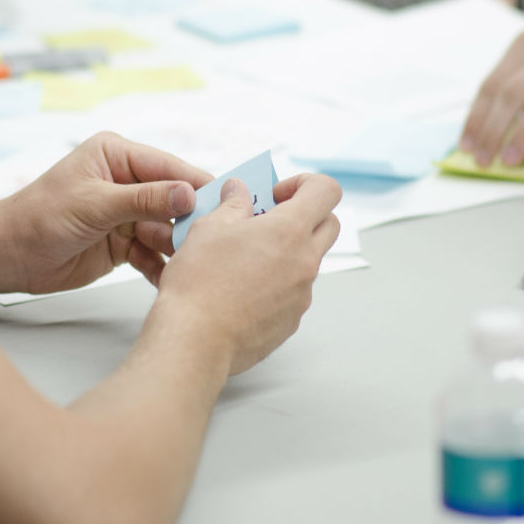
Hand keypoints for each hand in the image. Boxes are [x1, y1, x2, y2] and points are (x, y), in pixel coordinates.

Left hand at [0, 132, 212, 293]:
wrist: (6, 256)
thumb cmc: (38, 217)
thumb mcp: (94, 204)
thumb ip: (144, 200)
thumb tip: (190, 194)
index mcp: (117, 155)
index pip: (170, 168)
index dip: (198, 185)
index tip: (230, 204)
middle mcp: (126, 181)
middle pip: (174, 200)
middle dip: (192, 222)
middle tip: (216, 242)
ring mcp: (126, 214)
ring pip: (167, 230)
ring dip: (179, 248)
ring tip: (196, 266)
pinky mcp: (123, 243)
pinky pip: (153, 254)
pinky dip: (162, 267)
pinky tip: (174, 281)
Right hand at [153, 173, 340, 375]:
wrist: (195, 339)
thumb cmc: (199, 282)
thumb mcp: (209, 228)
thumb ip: (232, 204)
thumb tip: (238, 191)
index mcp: (289, 231)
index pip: (326, 191)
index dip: (304, 183)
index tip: (276, 195)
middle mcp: (304, 262)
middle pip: (329, 225)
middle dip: (304, 216)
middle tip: (267, 221)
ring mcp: (301, 295)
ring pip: (308, 261)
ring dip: (286, 251)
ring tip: (244, 259)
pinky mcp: (291, 321)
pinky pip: (293, 292)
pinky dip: (275, 283)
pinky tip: (240, 290)